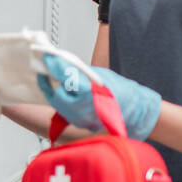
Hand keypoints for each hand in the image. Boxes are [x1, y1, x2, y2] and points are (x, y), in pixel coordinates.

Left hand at [36, 54, 161, 140]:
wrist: (133, 109)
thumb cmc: (119, 90)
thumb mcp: (100, 74)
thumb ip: (78, 71)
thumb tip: (58, 62)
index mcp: (94, 94)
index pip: (68, 79)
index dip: (56, 67)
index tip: (48, 57)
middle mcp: (86, 110)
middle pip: (57, 95)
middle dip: (51, 81)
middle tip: (48, 68)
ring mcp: (81, 120)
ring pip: (57, 104)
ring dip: (54, 90)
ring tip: (54, 78)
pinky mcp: (78, 124)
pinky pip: (62, 111)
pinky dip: (60, 100)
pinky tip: (63, 91)